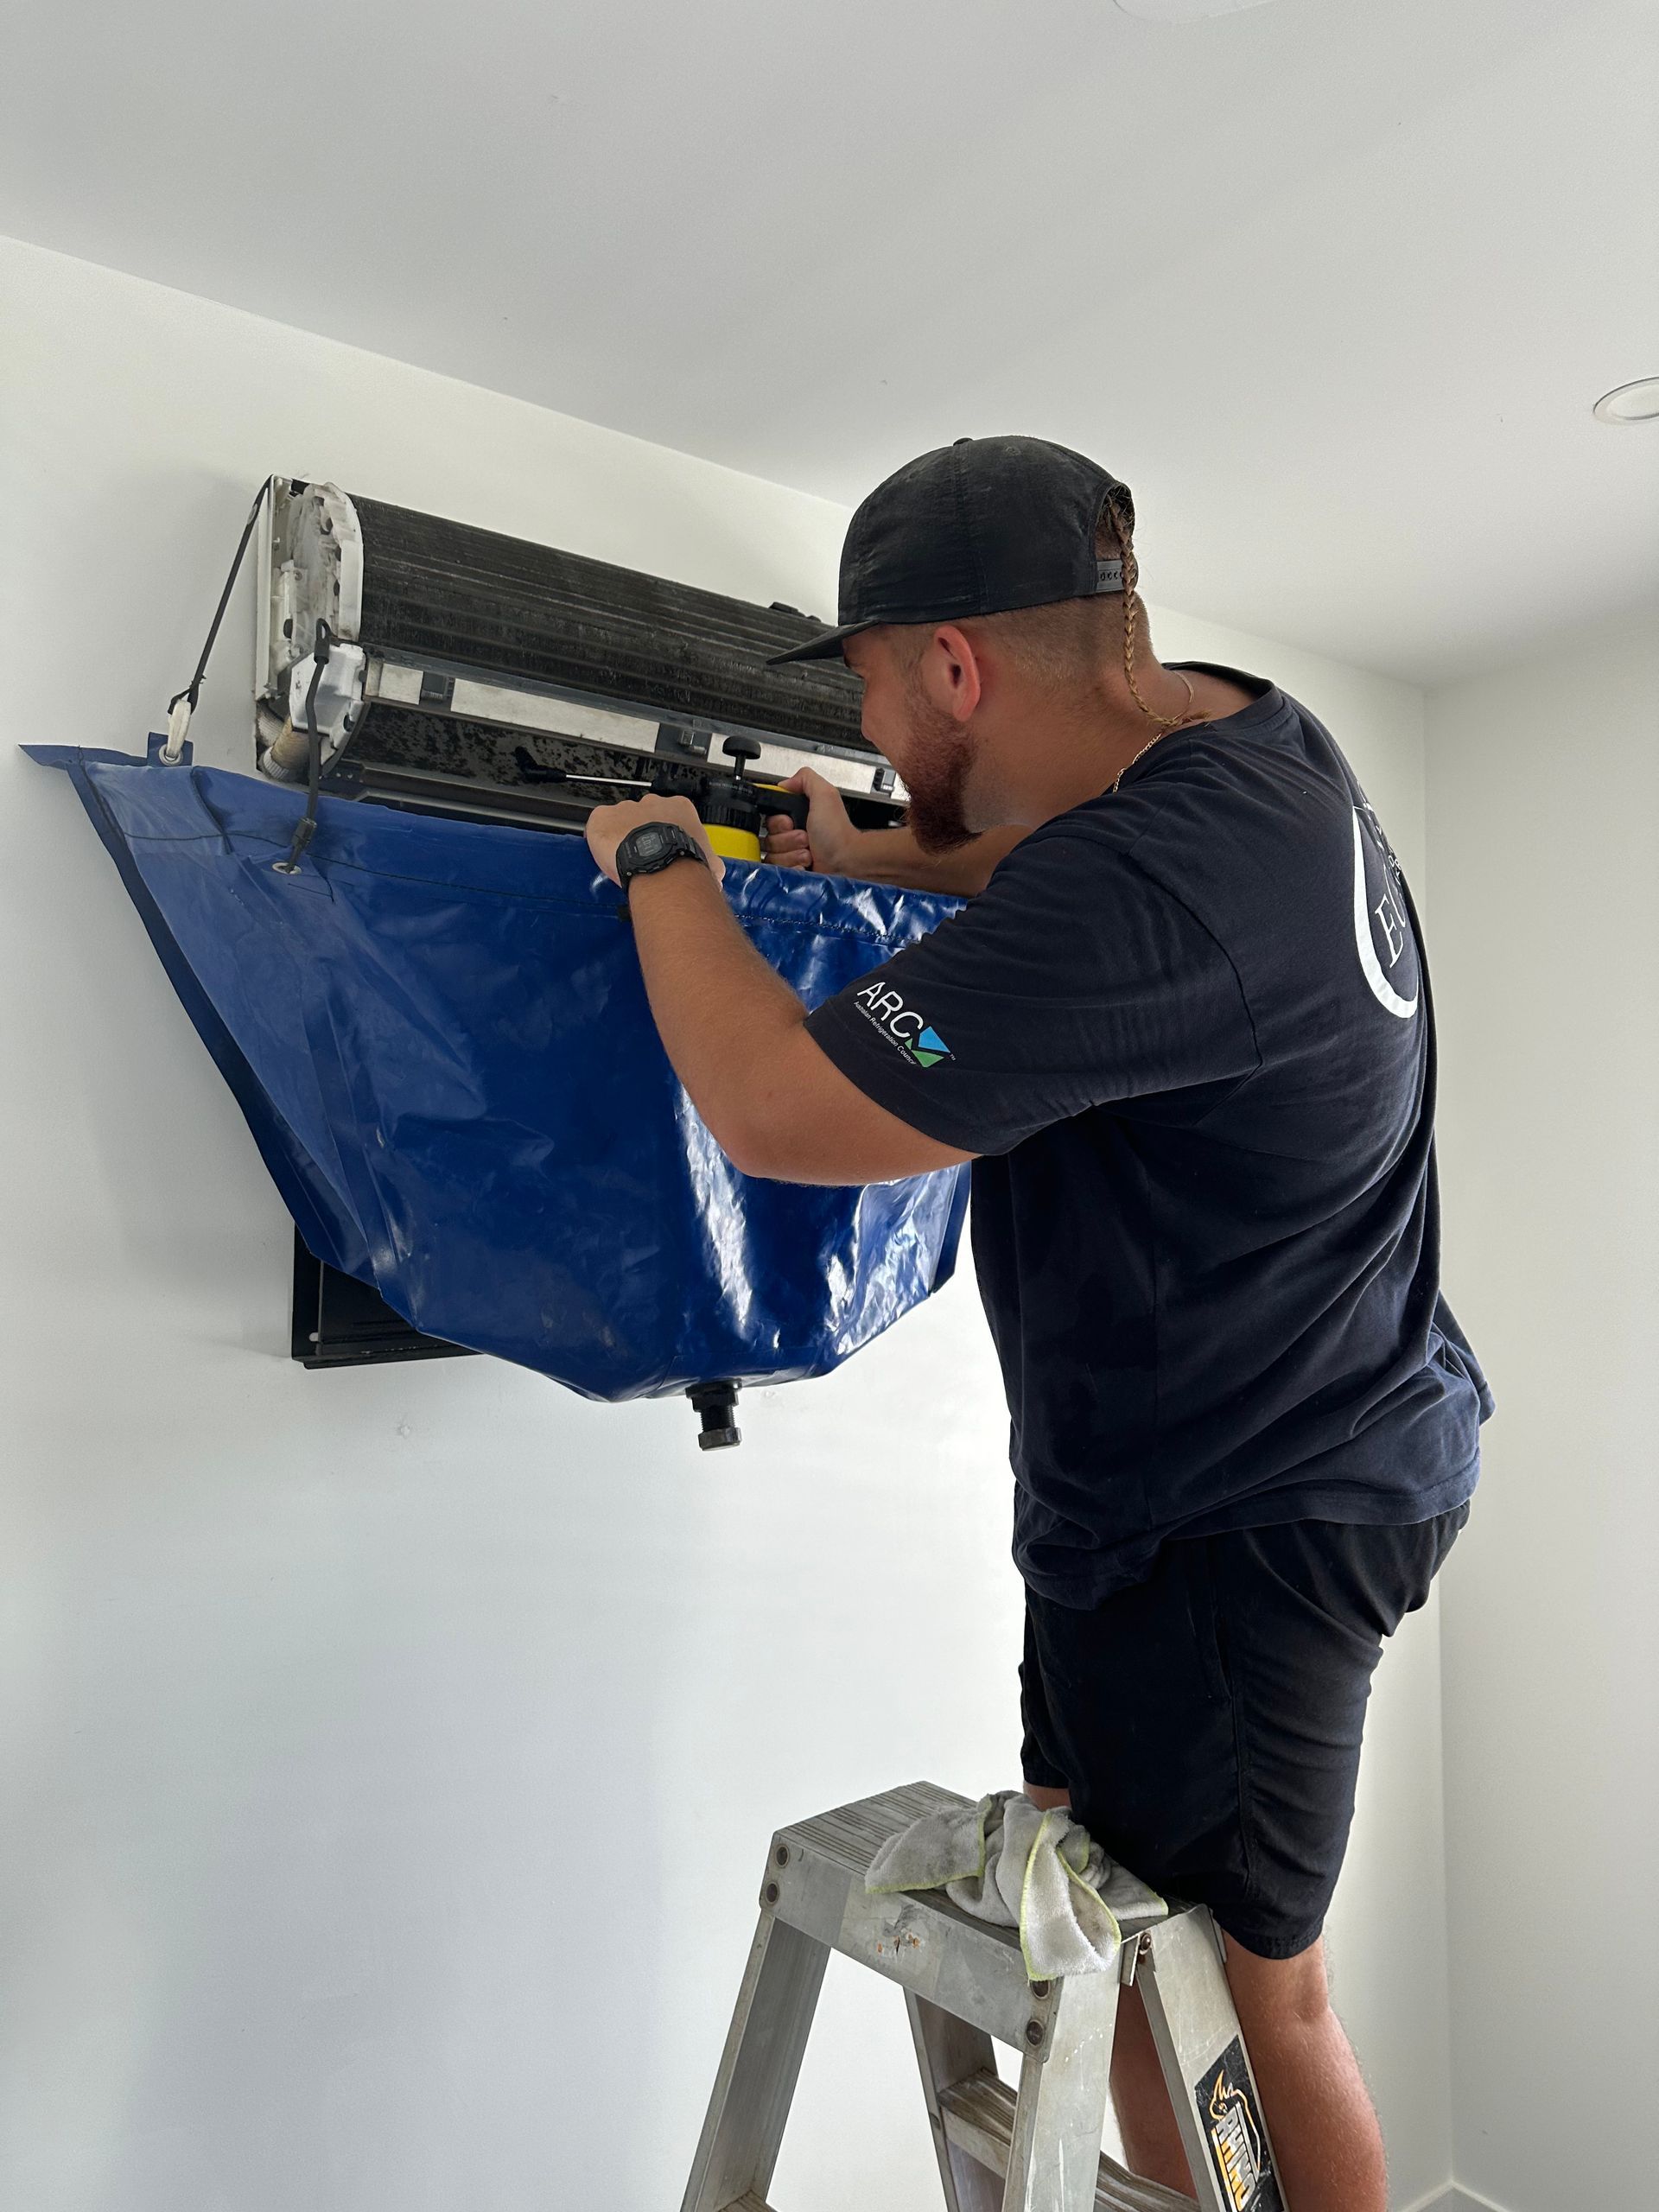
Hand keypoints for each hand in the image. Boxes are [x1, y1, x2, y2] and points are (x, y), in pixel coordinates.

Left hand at [584, 793, 723, 886]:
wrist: (660, 864)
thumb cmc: (685, 862)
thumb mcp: (709, 862)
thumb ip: (709, 861)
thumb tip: (714, 872)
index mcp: (680, 807)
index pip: (673, 817)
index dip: (669, 836)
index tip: (667, 850)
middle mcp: (653, 803)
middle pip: (646, 817)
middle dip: (646, 835)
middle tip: (647, 858)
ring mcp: (626, 808)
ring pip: (623, 822)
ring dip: (624, 838)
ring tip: (628, 861)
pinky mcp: (602, 817)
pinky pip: (598, 824)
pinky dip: (600, 839)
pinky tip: (607, 854)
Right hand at [762, 767, 864, 875]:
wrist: (847, 861)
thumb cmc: (838, 833)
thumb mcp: (825, 795)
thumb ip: (806, 779)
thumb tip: (784, 783)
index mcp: (797, 817)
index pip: (770, 820)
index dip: (779, 823)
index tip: (791, 823)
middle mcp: (792, 836)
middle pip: (769, 839)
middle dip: (788, 840)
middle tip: (806, 838)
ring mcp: (791, 855)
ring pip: (773, 856)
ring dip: (792, 854)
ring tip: (810, 852)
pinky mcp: (792, 872)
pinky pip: (778, 871)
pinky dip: (793, 868)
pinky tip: (806, 865)